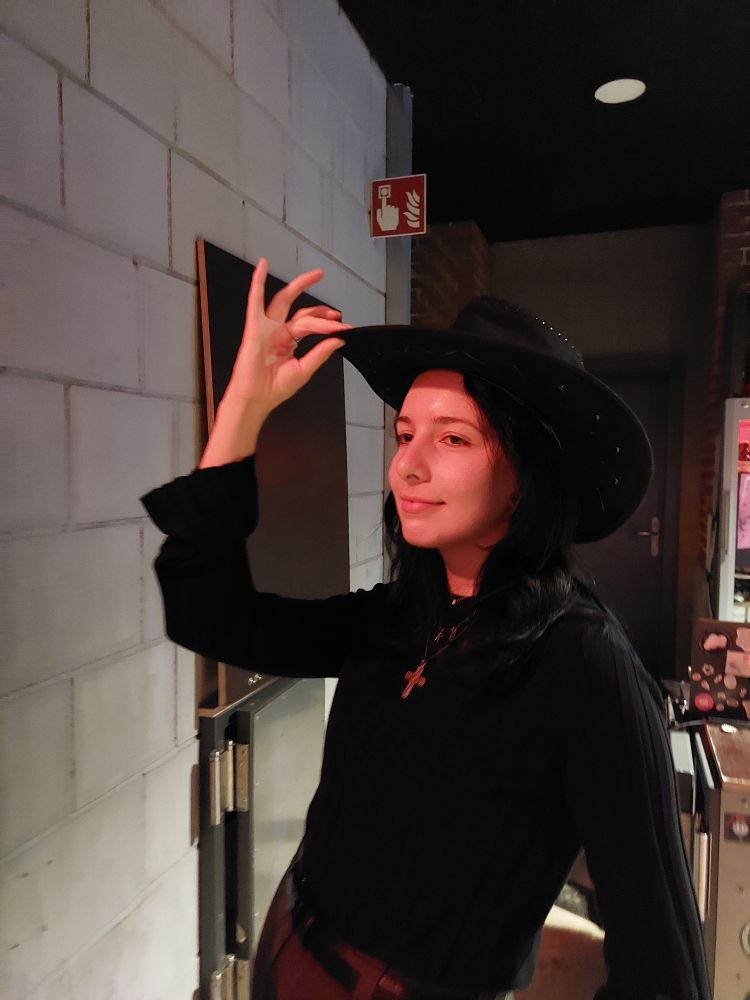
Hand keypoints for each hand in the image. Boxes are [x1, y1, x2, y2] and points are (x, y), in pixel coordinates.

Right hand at [226, 257, 349, 415]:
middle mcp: (278, 331)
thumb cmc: (274, 388)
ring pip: (283, 300)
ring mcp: (267, 327)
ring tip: (316, 275)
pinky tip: (262, 267)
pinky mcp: (255, 327)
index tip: (344, 327)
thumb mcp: (304, 370)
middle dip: (318, 304)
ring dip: (298, 285)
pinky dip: (257, 283)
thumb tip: (339, 340)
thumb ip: (320, 353)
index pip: (310, 326)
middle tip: (335, 305)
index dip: (327, 325)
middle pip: (299, 309)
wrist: (256, 398)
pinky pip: (255, 301)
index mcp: (288, 341)